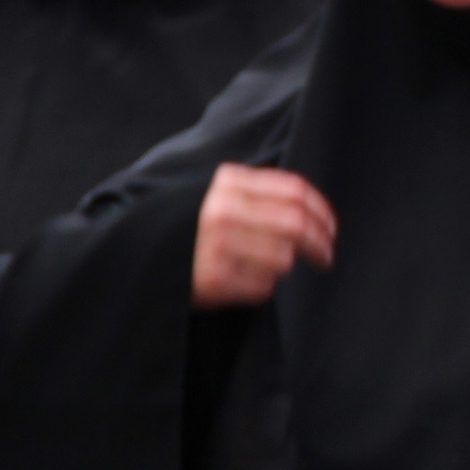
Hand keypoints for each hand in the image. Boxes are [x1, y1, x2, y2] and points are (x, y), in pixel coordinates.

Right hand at [191, 163, 336, 308]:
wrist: (138, 252)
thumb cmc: (190, 224)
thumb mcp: (219, 194)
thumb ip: (257, 193)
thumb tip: (313, 211)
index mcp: (229, 182)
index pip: (295, 192)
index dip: (322, 212)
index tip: (331, 228)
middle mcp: (222, 211)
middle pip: (296, 225)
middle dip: (320, 243)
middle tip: (326, 256)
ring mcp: (214, 246)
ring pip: (283, 259)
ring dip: (285, 266)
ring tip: (271, 268)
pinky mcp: (210, 280)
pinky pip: (261, 287)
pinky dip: (264, 286)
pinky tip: (250, 282)